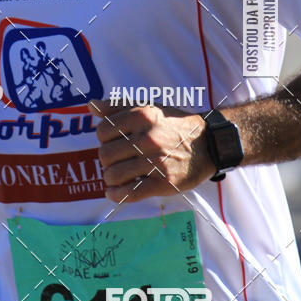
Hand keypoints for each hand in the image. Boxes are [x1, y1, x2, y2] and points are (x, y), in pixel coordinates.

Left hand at [92, 100, 213, 201]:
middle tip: (114, 160)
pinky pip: (130, 193)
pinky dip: (117, 195)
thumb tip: (91, 105)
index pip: (103, 130)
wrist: (208, 143)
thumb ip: (118, 107)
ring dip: (110, 177)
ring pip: (114, 175)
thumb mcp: (149, 108)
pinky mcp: (163, 183)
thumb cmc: (174, 125)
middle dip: (106, 159)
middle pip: (106, 154)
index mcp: (142, 116)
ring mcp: (156, 162)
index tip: (111, 141)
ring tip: (115, 175)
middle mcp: (148, 138)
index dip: (103, 138)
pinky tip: (113, 193)